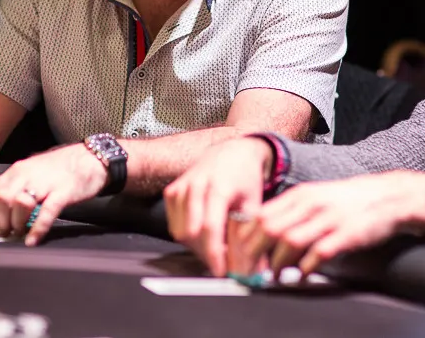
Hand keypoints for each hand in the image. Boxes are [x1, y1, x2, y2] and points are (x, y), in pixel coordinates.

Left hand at [0, 143, 107, 245]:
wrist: (91, 157)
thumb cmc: (59, 169)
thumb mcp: (32, 173)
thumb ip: (16, 189)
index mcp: (17, 171)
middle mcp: (27, 175)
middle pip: (2, 199)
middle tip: (3, 233)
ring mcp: (45, 183)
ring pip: (20, 204)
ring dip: (15, 223)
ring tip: (18, 235)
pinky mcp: (62, 192)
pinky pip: (45, 212)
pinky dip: (36, 228)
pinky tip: (32, 240)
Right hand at [163, 137, 271, 275]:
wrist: (231, 152)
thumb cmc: (245, 178)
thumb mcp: (253, 205)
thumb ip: (249, 237)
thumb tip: (251, 270)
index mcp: (218, 186)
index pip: (210, 227)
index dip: (214, 253)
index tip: (221, 271)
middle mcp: (195, 185)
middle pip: (192, 233)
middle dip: (207, 253)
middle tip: (223, 261)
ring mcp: (180, 187)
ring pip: (180, 231)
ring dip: (197, 246)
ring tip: (215, 245)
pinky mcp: (171, 191)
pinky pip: (174, 224)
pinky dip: (187, 235)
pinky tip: (203, 233)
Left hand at [232, 170, 424, 276]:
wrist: (388, 197)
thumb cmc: (347, 201)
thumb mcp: (316, 196)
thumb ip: (292, 210)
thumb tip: (264, 229)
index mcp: (301, 194)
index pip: (263, 214)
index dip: (248, 236)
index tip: (241, 252)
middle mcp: (311, 204)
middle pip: (271, 228)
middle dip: (257, 252)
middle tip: (252, 268)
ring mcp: (328, 219)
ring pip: (290, 241)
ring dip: (278, 263)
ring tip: (273, 275)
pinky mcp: (346, 234)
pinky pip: (318, 253)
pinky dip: (306, 267)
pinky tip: (301, 275)